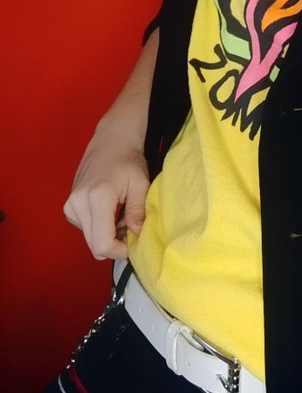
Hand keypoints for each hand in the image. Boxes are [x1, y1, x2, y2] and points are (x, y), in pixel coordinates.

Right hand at [63, 126, 149, 260]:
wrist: (111, 141)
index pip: (102, 243)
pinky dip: (99, 227)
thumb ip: (138, 211)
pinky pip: (85, 228)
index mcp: (97, 198)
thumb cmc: (129, 160)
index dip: (119, 251)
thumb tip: (137, 234)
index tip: (133, 243)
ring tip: (122, 216)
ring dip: (107, 235)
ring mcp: (71, 204)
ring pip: (90, 238)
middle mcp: (78, 203)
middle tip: (130, 229)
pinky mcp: (69, 206)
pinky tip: (110, 212)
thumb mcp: (140, 183)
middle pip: (93, 245)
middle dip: (114, 245)